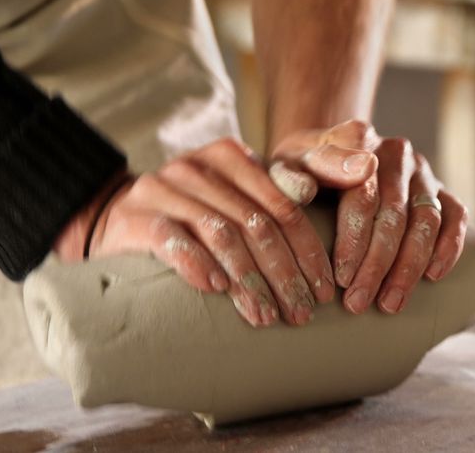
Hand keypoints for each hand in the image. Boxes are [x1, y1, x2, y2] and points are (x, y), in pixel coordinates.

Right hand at [53, 137, 376, 326]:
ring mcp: (166, 188)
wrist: (108, 216)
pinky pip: (175, 240)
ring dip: (250, 281)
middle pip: (259, 222)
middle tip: (304, 313)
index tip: (328, 289)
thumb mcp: (239, 196)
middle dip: (286, 273)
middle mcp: (201, 166)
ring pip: (223, 234)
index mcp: (233, 156)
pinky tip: (218, 291)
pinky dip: (199, 265)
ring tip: (268, 317)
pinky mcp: (137, 216)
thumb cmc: (192, 213)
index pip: (285, 204)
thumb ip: (289, 189)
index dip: (310, 249)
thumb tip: (366, 168)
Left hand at [272, 120, 468, 315]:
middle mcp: (396, 153)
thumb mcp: (286, 165)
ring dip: (410, 266)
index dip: (354, 241)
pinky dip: (449, 246)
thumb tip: (317, 186)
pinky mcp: (439, 188)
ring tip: (390, 303)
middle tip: (359, 303)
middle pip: (395, 214)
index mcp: (359, 140)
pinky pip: (455, 216)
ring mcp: (422, 171)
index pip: (363, 197)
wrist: (324, 154)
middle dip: (378, 265)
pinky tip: (434, 276)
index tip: (342, 279)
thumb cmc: (301, 169)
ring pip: (427, 219)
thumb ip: (294, 174)